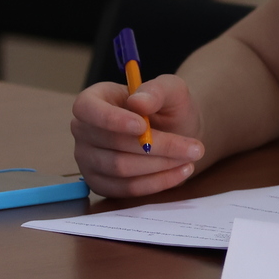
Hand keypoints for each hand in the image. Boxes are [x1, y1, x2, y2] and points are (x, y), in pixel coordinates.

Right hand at [70, 74, 204, 196]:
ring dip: (160, 165)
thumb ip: (156, 90)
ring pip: (120, 168)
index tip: (142, 125)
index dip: (111, 119)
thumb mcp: (171, 89)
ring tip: (191, 157)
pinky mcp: (101, 183)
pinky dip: (157, 182)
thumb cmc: (168, 106)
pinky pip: (126, 189)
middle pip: (111, 143)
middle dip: (155, 146)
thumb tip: (138, 102)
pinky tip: (182, 171)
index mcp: (93, 100)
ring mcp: (88, 159)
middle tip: (193, 147)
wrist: (177, 130)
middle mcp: (84, 130)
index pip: (87, 109)